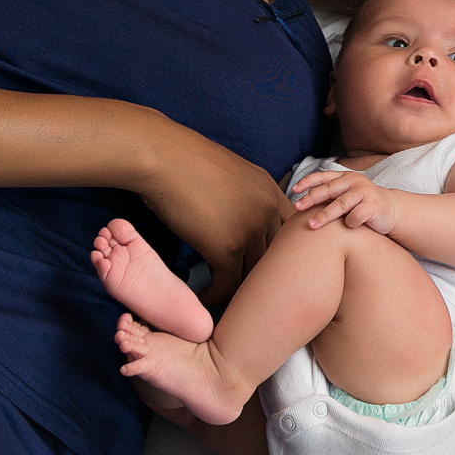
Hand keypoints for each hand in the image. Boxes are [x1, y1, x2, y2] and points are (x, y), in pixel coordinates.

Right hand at [133, 125, 290, 304]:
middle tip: (245, 289)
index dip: (277, 254)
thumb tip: (242, 218)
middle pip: (276, 257)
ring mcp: (250, 230)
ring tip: (225, 296)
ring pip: (255, 275)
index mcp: (270, 191)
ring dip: (240, 290)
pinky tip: (205, 295)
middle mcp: (268, 210)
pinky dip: (216, 295)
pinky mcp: (226, 248)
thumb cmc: (186, 162)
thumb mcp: (232, 173)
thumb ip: (247, 196)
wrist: (164, 158)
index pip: (290, 233)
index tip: (261, 266)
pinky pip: (229, 285)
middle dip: (261, 276)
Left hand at [290, 168, 400, 235]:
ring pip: (340, 204)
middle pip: (329, 189)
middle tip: (297, 207)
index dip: (307, 182)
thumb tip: (304, 198)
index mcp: (345, 177)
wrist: (392, 210)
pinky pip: (356, 216)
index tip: (294, 190)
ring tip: (311, 225)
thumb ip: (330, 195)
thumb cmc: (363, 205)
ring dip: (324, 215)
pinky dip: (350, 223)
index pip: (323, 176)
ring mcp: (365, 192)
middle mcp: (355, 181)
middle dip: (311, 198)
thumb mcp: (346, 196)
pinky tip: (348, 227)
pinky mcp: (374, 205)